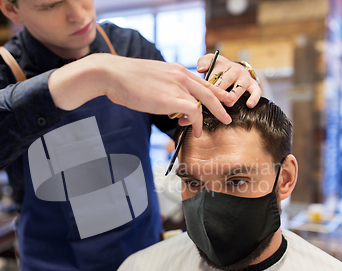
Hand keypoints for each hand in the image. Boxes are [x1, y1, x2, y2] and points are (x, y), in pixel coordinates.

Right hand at [49, 53, 232, 137]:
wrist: (113, 74)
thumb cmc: (125, 79)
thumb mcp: (150, 78)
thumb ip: (162, 86)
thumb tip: (165, 100)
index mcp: (175, 69)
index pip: (200, 80)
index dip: (214, 90)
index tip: (222, 97)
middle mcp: (181, 75)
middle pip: (209, 90)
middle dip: (221, 103)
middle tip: (228, 114)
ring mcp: (178, 86)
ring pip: (203, 103)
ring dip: (205, 118)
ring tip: (201, 130)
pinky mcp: (173, 98)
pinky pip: (193, 111)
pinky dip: (196, 122)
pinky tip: (194, 130)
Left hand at [196, 53, 261, 108]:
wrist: (234, 69)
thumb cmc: (218, 68)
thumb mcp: (210, 61)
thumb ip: (203, 62)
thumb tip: (200, 69)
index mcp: (224, 64)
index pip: (216, 73)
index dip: (210, 83)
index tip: (204, 91)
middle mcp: (236, 70)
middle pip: (228, 79)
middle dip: (221, 89)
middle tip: (215, 98)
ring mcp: (245, 78)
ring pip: (241, 86)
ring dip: (235, 95)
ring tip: (228, 103)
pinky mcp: (254, 85)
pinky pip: (256, 91)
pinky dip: (254, 98)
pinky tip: (249, 105)